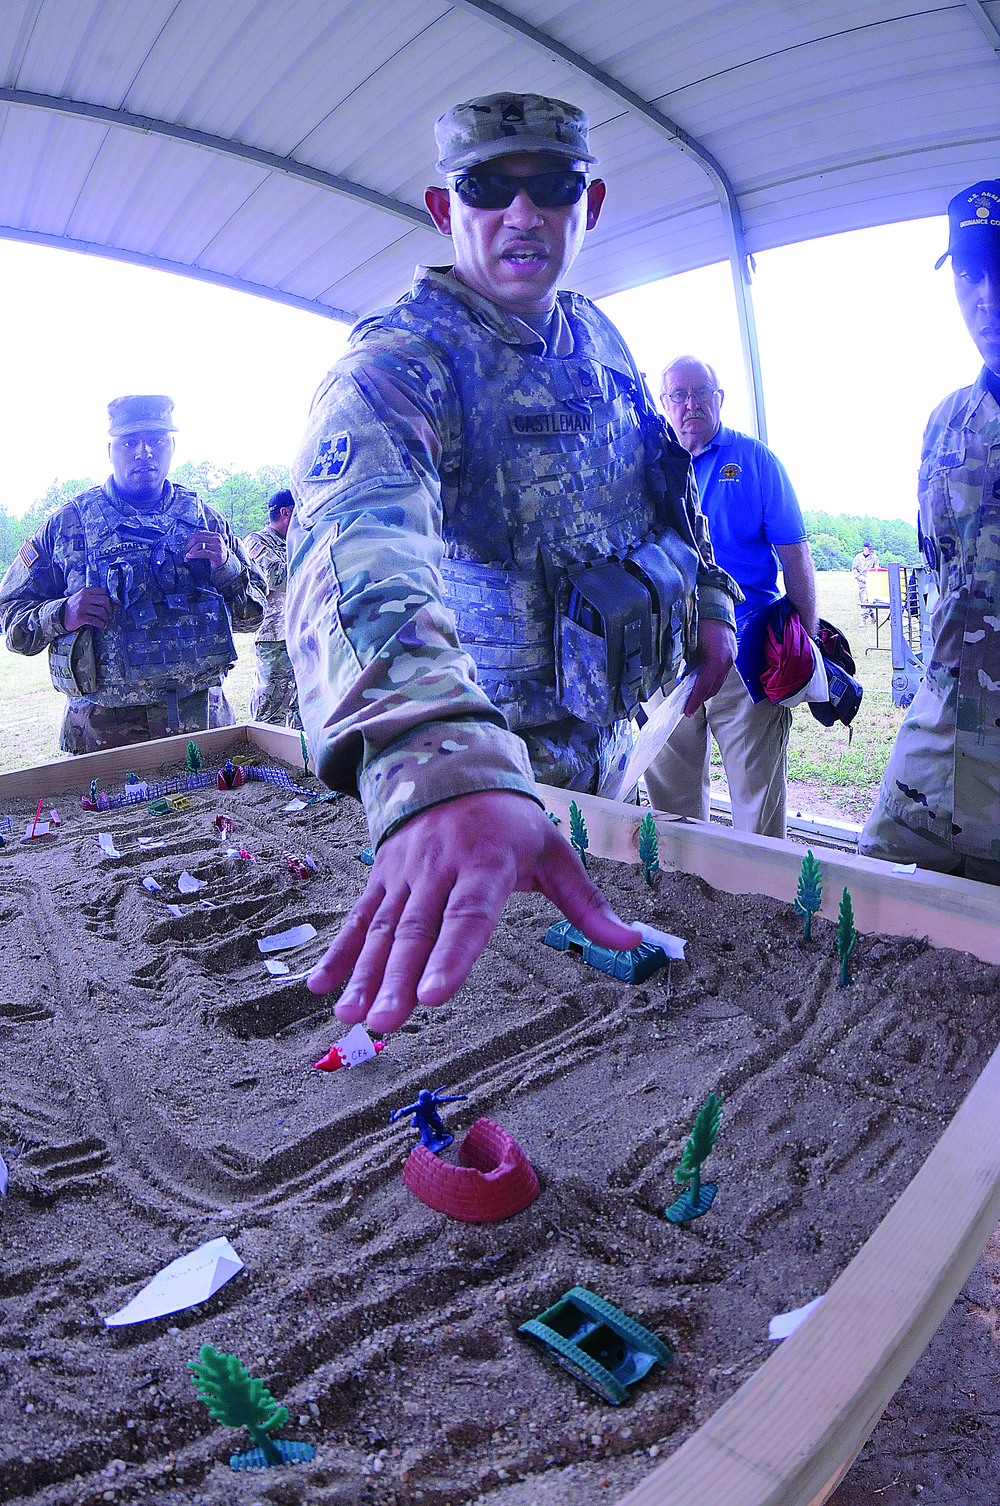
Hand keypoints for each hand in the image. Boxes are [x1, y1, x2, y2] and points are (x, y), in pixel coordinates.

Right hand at [63, 586, 114, 631]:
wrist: (61, 614)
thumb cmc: (76, 606)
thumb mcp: (83, 597)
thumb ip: (94, 596)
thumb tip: (112, 602)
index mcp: (86, 591)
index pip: (104, 592)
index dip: (110, 600)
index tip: (110, 606)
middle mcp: (84, 598)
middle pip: (105, 601)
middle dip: (110, 609)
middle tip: (109, 615)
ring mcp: (82, 607)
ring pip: (102, 612)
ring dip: (106, 618)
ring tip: (105, 621)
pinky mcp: (80, 617)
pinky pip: (96, 621)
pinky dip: (101, 624)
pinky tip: (102, 626)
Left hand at [184, 531, 229, 570]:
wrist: (226, 563)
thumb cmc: (216, 554)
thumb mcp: (211, 545)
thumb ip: (204, 541)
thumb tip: (189, 542)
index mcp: (215, 535)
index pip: (199, 533)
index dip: (190, 540)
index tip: (186, 547)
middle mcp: (217, 539)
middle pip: (197, 538)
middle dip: (189, 546)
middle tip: (185, 553)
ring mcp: (218, 547)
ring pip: (199, 545)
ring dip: (190, 551)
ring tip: (187, 557)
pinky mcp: (217, 555)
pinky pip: (203, 552)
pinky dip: (194, 554)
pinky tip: (190, 557)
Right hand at [307, 790, 642, 1032]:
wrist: (452, 766)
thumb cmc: (512, 823)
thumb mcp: (554, 852)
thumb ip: (587, 903)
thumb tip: (634, 943)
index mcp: (485, 863)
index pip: (467, 915)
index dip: (451, 956)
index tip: (433, 996)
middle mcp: (438, 868)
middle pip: (415, 930)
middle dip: (396, 979)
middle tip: (385, 1023)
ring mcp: (404, 873)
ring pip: (380, 929)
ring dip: (363, 974)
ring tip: (351, 1018)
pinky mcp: (380, 877)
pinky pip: (356, 917)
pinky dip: (337, 952)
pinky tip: (321, 987)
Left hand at [683, 617, 736, 714]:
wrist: (715, 604)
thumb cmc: (698, 622)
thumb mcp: (689, 645)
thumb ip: (688, 664)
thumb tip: (683, 680)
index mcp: (715, 661)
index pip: (703, 687)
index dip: (694, 701)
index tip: (686, 712)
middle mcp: (727, 662)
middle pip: (713, 688)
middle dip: (700, 697)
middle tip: (687, 704)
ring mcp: (731, 658)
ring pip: (719, 681)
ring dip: (707, 688)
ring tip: (693, 692)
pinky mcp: (732, 654)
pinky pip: (722, 672)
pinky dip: (712, 678)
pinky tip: (701, 677)